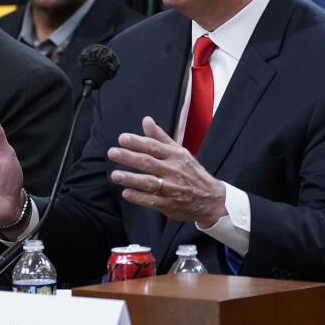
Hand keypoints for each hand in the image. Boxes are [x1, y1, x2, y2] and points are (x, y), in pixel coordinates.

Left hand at [107, 116, 226, 225]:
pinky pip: (153, 201)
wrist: (211, 199)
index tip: (122, 138)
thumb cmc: (192, 173)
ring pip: (149, 182)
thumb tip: (146, 120)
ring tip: (115, 175)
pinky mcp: (170, 205)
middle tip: (112, 153)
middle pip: (148, 162)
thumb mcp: (180, 152)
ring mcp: (172, 188)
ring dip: (131, 178)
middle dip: (129, 157)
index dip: (138, 142)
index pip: (154, 146)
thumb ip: (161, 137)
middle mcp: (173, 170)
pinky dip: (139, 198)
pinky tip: (126, 194)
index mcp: (176, 156)